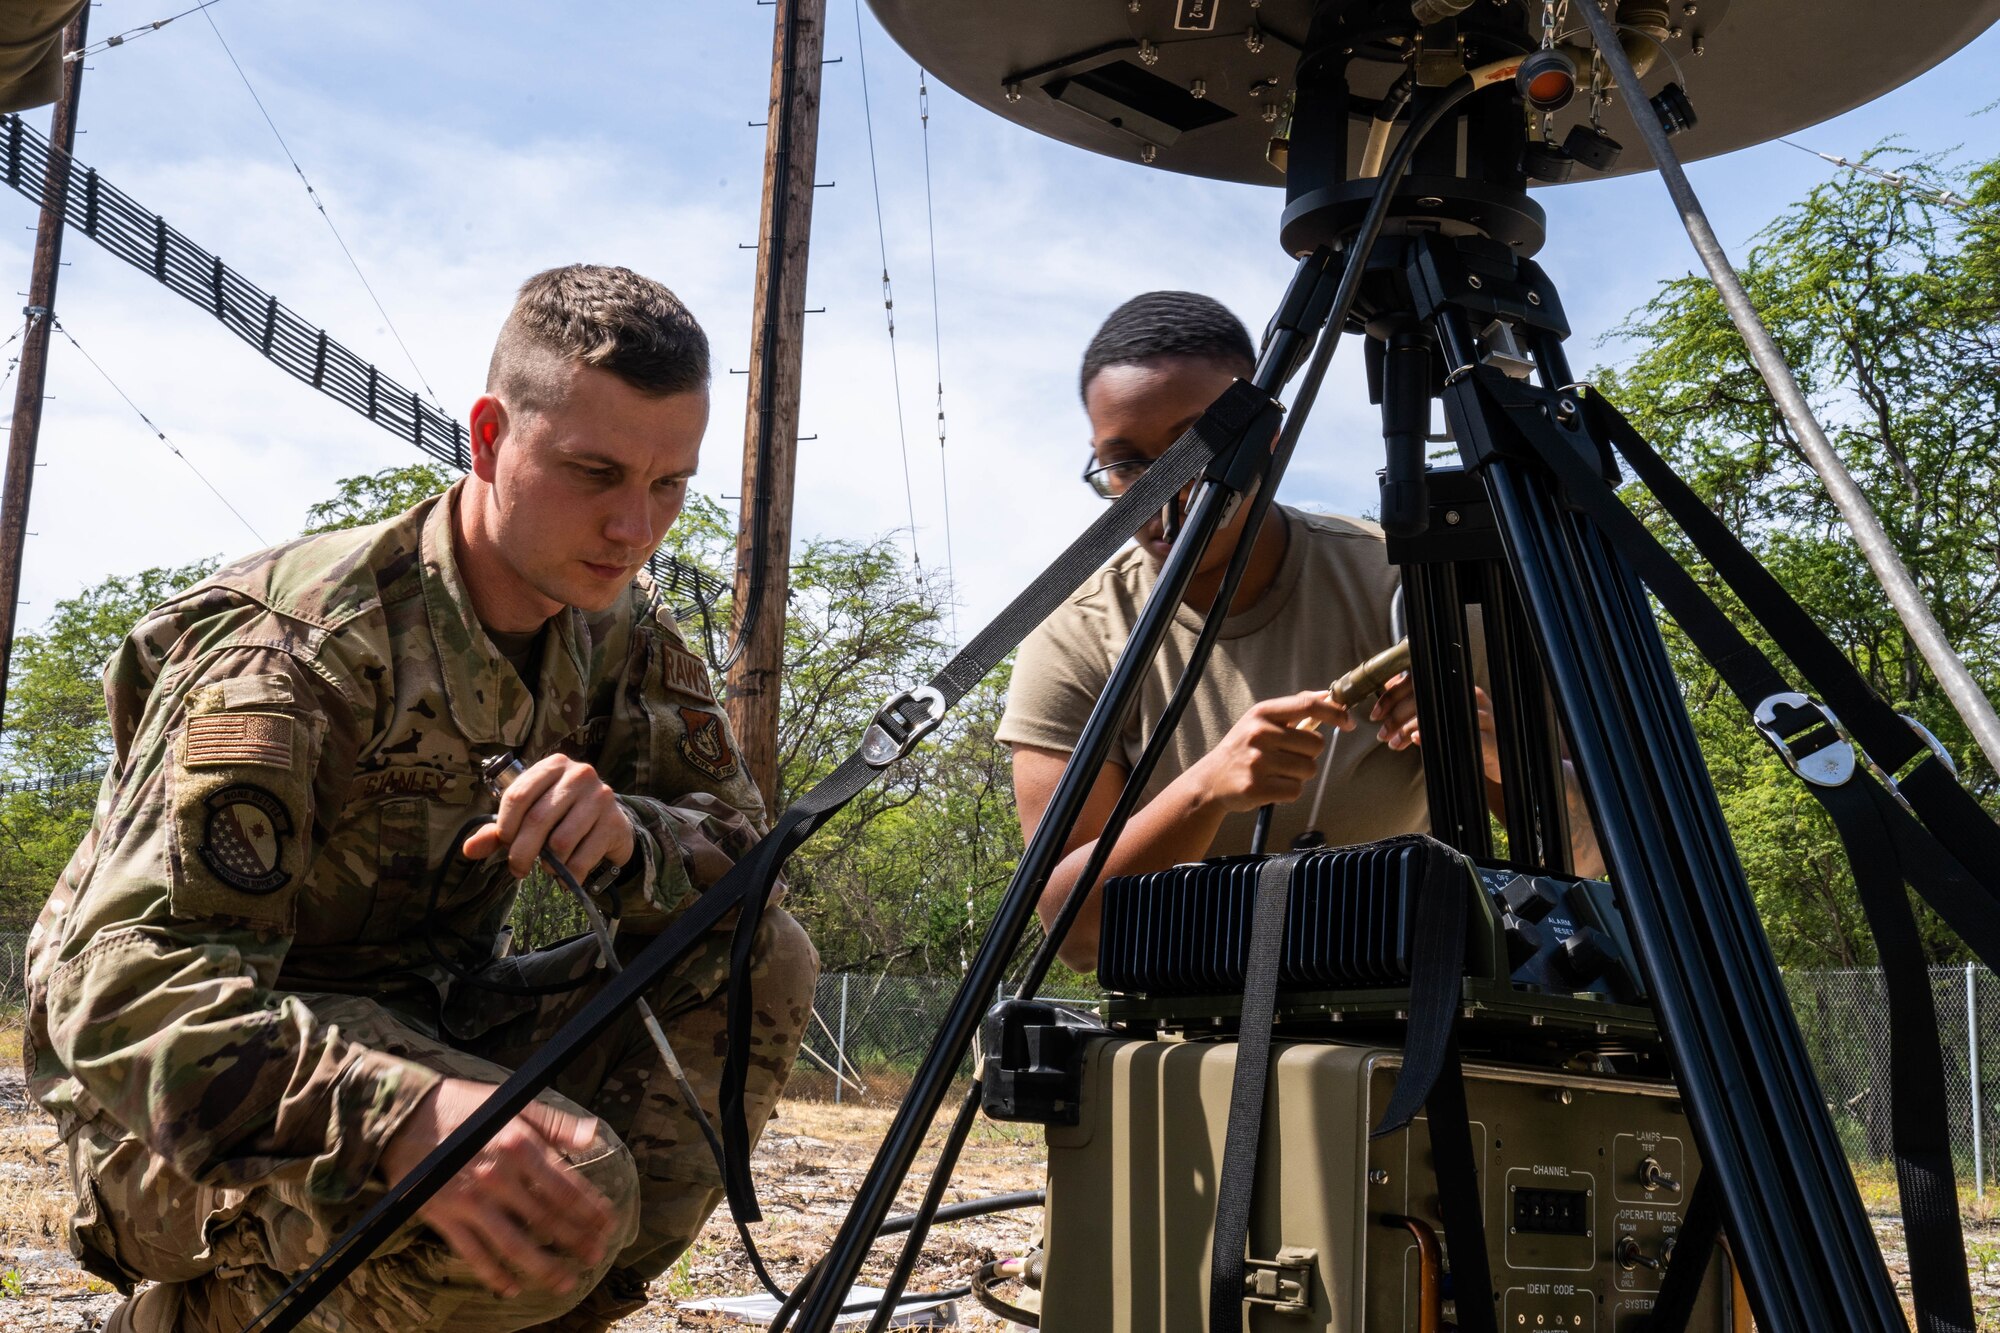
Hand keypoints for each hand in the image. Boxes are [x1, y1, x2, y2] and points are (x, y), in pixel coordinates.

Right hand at [379, 1078, 618, 1297]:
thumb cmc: (464, 1105)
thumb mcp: (514, 1102)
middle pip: (547, 1219)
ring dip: (544, 1267)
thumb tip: (593, 1136)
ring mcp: (471, 1202)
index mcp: (521, 1146)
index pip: (566, 1187)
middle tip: (597, 1257)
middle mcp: (499, 1177)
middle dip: (576, 1241)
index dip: (590, 1210)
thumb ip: (555, 1123)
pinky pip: (474, 1254)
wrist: (404, 1115)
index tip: (608, 1225)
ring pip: (516, 1245)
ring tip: (566, 1282)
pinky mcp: (444, 1217)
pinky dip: (494, 1275)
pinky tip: (512, 1288)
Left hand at [462, 754, 635, 878]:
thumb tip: (469, 849)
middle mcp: (579, 775)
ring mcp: (600, 797)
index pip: (518, 795)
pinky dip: (569, 875)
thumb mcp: (529, 815)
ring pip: (561, 842)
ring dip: (549, 864)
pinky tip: (566, 875)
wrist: (611, 823)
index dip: (505, 826)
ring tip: (548, 866)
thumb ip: (498, 831)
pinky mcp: (614, 823)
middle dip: (521, 853)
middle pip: (537, 820)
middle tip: (517, 869)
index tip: (504, 842)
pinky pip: (582, 859)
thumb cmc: (563, 816)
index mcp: (553, 765)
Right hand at [1184, 689, 1351, 814]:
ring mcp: (1256, 761)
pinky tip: (1271, 786)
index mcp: (1262, 713)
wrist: (1211, 780)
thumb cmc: (1244, 747)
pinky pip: (1296, 790)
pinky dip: (1289, 791)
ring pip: (1308, 769)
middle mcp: (1259, 734)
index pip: (1307, 705)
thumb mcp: (1261, 720)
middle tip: (1286, 757)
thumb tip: (1329, 695)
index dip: (1334, 712)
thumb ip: (1295, 707)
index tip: (1348, 722)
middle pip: (1316, 744)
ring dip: (1299, 774)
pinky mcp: (1256, 787)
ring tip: (1276, 772)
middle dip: (1309, 754)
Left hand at [1371, 674, 1501, 784]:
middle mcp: (1471, 697)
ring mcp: (1483, 717)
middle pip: (1427, 696)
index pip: (1419, 681)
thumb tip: (1388, 685)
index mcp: (1458, 686)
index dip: (1393, 695)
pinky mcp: (1490, 739)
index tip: (1376, 714)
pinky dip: (1434, 736)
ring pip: (1440, 714)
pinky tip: (1417, 739)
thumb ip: (1418, 700)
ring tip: (1394, 742)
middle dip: (1397, 716)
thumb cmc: (1466, 735)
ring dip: (1409, 728)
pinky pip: (1459, 735)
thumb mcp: (1443, 716)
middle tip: (1382, 733)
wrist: (1501, 759)